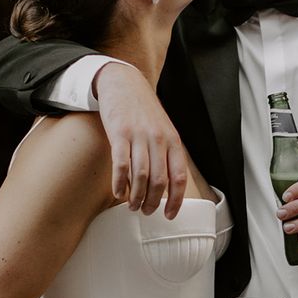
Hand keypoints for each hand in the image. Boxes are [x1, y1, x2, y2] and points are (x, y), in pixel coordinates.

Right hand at [94, 62, 187, 217]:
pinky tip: (118, 192)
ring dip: (136, 197)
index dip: (176, 200)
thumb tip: (169, 186)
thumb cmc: (144, 111)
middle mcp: (158, 139)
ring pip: (141, 177)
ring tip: (132, 206)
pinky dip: (120, 184)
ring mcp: (138, 136)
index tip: (169, 215)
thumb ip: (167, 153)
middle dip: (153, 203)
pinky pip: (121, 165)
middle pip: (159, 181)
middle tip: (146, 212)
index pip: (179, 177)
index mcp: (173, 140)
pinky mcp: (119, 134)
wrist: (124, 83)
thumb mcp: (163, 129)